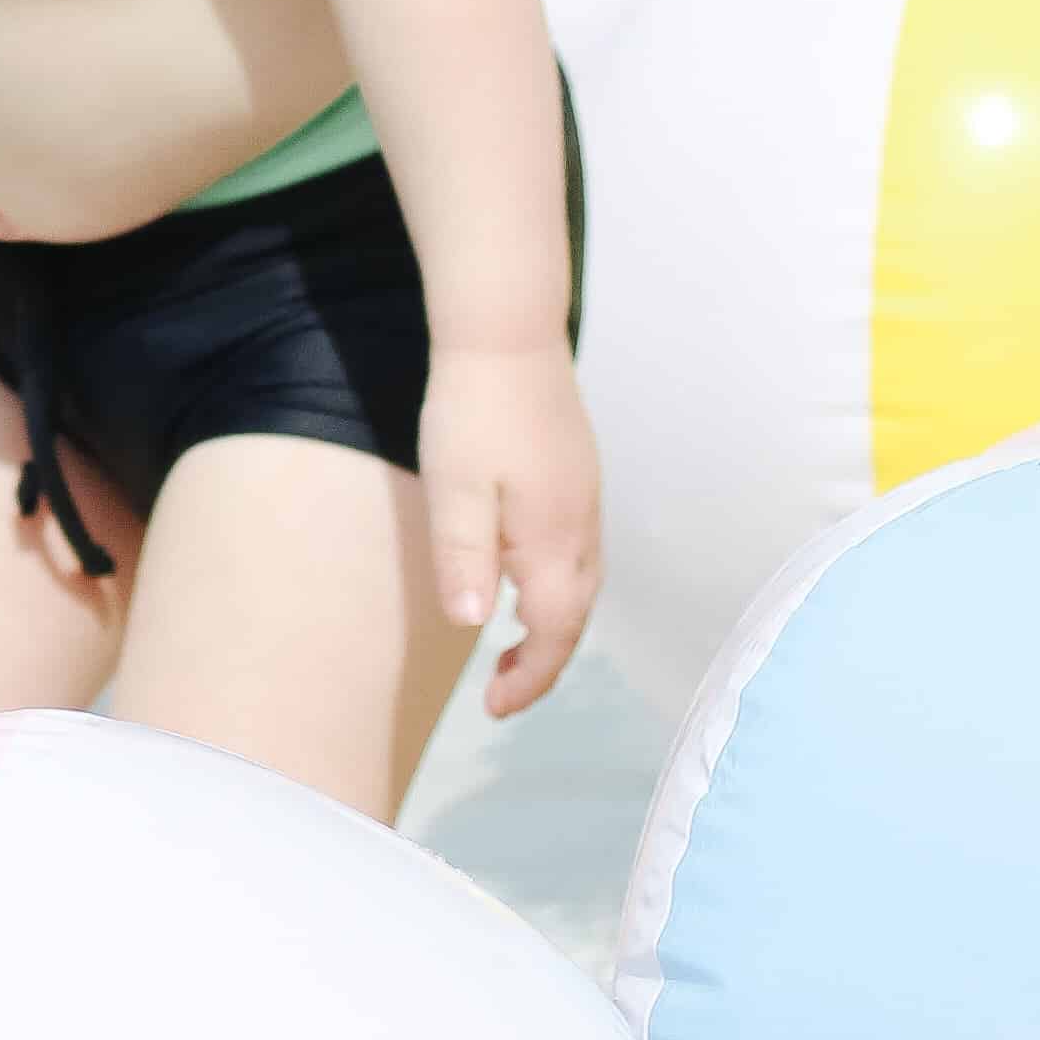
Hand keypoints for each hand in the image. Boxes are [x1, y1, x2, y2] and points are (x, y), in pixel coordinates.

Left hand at [419, 340, 600, 717]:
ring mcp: (586, 496)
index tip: (494, 709)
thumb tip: (475, 627)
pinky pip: (578, 551)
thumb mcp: (453, 487)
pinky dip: (558, 585)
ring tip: (511, 646)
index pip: (553, 634)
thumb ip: (464, 558)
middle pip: (575, 617)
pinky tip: (525, 575)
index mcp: (555, 540)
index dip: (528, 679)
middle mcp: (583, 526)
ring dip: (553, 625)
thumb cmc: (472, 408)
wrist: (507, 329)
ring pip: (582, 584)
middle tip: (500, 690)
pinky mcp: (579, 472)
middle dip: (543, 662)